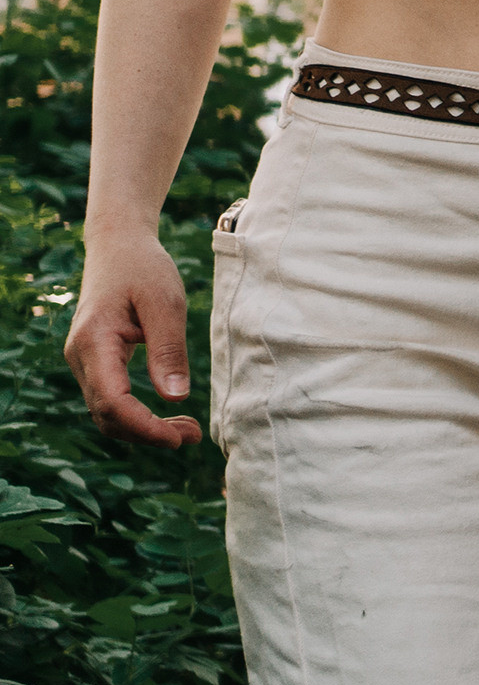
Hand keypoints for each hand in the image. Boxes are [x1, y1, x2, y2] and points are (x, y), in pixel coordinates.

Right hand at [64, 234, 201, 448]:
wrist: (120, 245)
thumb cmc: (145, 268)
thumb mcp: (165, 303)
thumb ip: (168, 349)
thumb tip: (175, 397)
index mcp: (94, 342)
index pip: (113, 402)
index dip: (144, 427)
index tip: (179, 438)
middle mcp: (80, 355)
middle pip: (107, 415)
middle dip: (147, 434)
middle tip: (192, 437)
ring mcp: (84, 360)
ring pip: (107, 412)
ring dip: (143, 428)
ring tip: (187, 430)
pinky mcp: (96, 361)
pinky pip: (111, 399)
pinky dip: (138, 414)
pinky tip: (169, 415)